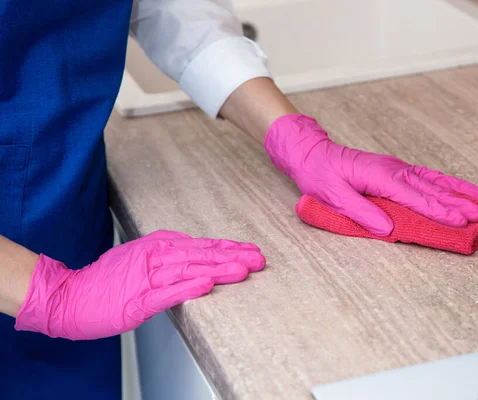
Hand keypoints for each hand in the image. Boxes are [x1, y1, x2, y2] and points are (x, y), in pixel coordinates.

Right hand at [14, 230, 265, 339]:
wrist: (72, 295)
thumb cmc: (108, 279)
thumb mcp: (142, 255)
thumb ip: (169, 253)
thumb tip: (197, 253)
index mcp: (159, 245)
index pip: (202, 245)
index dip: (229, 247)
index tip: (252, 250)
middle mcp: (156, 256)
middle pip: (202, 254)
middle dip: (233, 256)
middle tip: (259, 259)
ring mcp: (148, 276)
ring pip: (190, 269)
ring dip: (219, 268)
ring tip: (243, 269)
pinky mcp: (138, 298)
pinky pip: (167, 292)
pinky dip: (188, 286)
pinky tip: (207, 284)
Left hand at [265, 114, 477, 235]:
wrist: (312, 153)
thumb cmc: (320, 175)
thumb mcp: (333, 196)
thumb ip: (361, 212)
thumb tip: (387, 230)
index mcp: (381, 177)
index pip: (416, 198)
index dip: (440, 211)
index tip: (463, 221)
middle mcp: (394, 170)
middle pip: (432, 189)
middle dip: (459, 203)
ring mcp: (397, 168)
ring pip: (435, 181)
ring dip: (460, 191)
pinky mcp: (396, 170)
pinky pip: (427, 177)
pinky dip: (447, 183)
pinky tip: (460, 190)